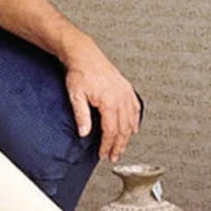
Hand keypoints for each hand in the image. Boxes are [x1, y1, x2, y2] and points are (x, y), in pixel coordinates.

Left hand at [64, 42, 140, 163]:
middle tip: (114, 156)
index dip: (108, 145)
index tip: (104, 154)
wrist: (84, 55)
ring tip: (122, 147)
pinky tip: (133, 128)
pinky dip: (135, 120)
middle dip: (119, 145)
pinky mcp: (126, 88)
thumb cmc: (79, 72)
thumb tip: (84, 133)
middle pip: (123, 129)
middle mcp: (121, 97)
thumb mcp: (75, 96)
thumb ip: (81, 116)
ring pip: (131, 120)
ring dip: (127, 136)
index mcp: (109, 101)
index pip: (111, 131)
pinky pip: (135, 108)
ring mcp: (125, 92)